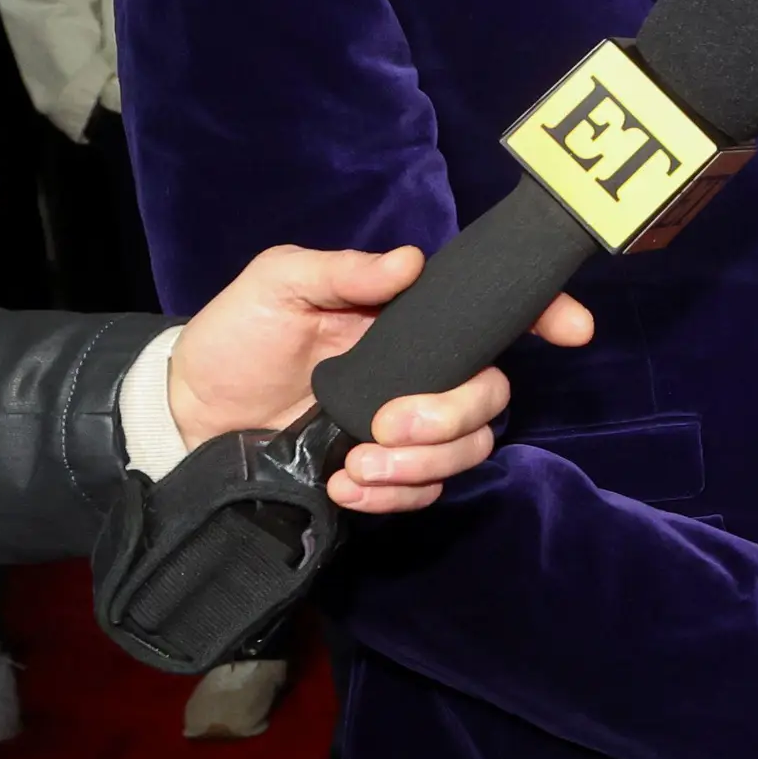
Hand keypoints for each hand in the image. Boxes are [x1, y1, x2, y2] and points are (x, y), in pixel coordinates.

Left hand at [167, 243, 591, 512]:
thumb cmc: (234, 338)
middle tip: (388, 426)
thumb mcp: (278, 285)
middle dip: (452, 417)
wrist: (185, 415)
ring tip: (356, 467)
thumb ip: (343, 271)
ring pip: (467, 450)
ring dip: (422, 465)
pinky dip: (394, 496)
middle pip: (491, 395)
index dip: (544, 316)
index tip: (572, 330)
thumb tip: (410, 262)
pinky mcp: (384, 475)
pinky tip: (344, 488)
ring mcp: (406, 428)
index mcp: (407, 320)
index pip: (492, 314)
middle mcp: (421, 373)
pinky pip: (425, 492)